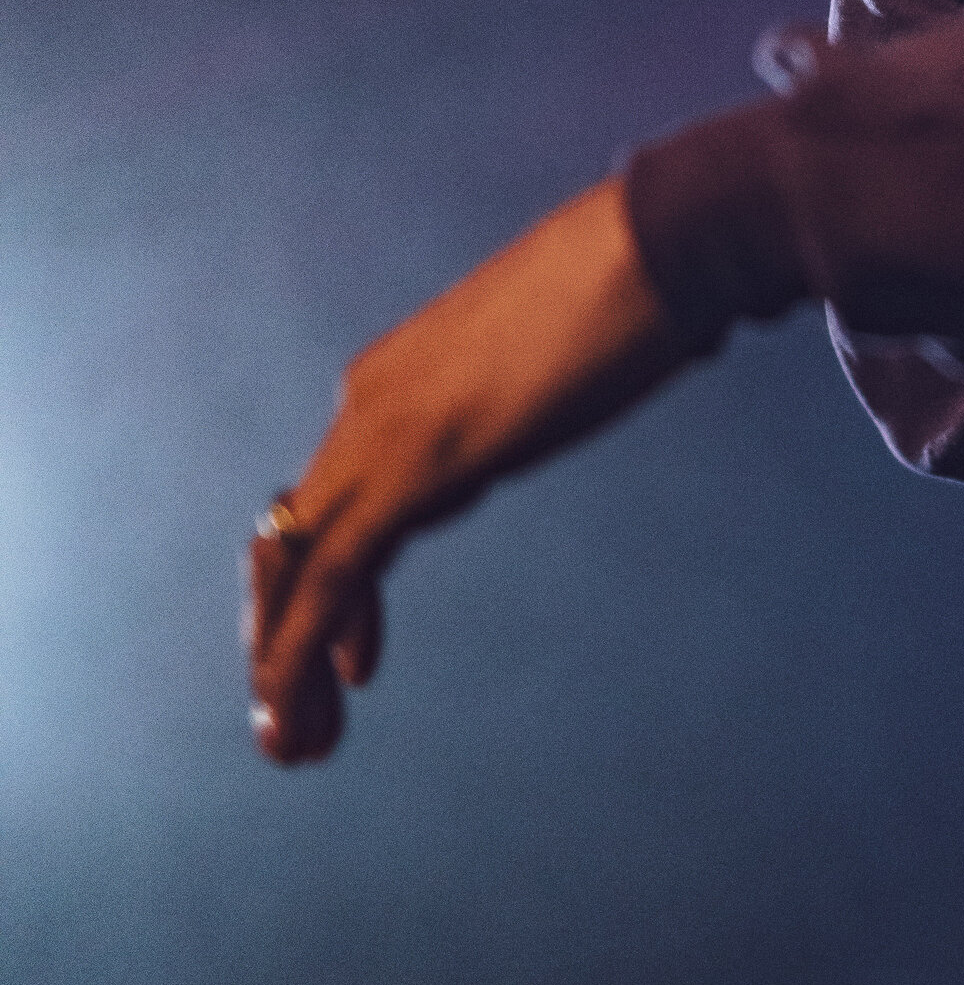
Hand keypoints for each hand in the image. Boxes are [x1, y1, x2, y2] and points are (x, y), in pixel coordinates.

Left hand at [246, 176, 695, 765]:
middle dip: (282, 634)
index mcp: (399, 373)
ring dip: (284, 658)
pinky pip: (330, 573)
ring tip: (294, 742)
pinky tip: (300, 699)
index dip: (321, 588)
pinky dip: (300, 643)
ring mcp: (385, 425)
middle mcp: (370, 398)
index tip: (351, 665)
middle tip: (294, 726)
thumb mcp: (548, 360)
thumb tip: (519, 421)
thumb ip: (511, 403)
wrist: (660, 242)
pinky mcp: (415, 460)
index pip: (331, 499)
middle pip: (292, 537)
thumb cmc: (631, 286)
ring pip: (295, 564)